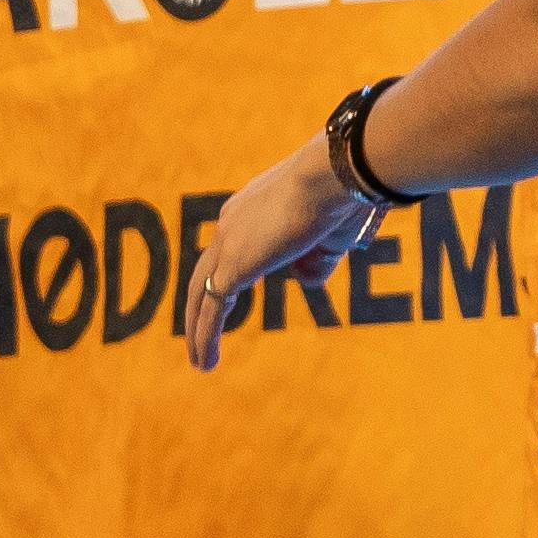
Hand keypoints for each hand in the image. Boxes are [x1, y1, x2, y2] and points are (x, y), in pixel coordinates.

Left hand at [184, 138, 376, 370]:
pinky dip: (205, 337)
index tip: (229, 295)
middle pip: (204, 271)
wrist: (331, 176)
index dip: (229, 271)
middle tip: (198, 332)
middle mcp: (230, 222)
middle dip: (199, 305)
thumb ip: (316, 261)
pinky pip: (212, 310)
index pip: (231, 243)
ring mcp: (228, 243)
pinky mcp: (234, 266)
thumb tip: (305, 281)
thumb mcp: (331, 235)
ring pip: (200, 293)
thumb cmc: (340, 196)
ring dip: (197, 330)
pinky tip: (205, 362)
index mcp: (249, 206)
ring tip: (199, 361)